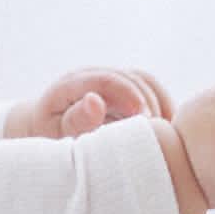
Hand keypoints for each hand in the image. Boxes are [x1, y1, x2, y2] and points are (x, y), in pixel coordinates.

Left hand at [12, 66, 175, 140]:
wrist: (47, 131)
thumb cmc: (50, 138)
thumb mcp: (55, 134)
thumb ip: (75, 121)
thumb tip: (95, 101)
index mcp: (72, 83)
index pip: (106, 79)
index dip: (128, 95)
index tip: (144, 118)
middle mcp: (93, 75)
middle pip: (131, 78)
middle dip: (148, 103)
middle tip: (157, 132)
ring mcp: (110, 80)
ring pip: (145, 81)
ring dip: (159, 104)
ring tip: (165, 132)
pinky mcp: (124, 89)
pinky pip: (150, 89)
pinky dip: (162, 106)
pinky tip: (167, 129)